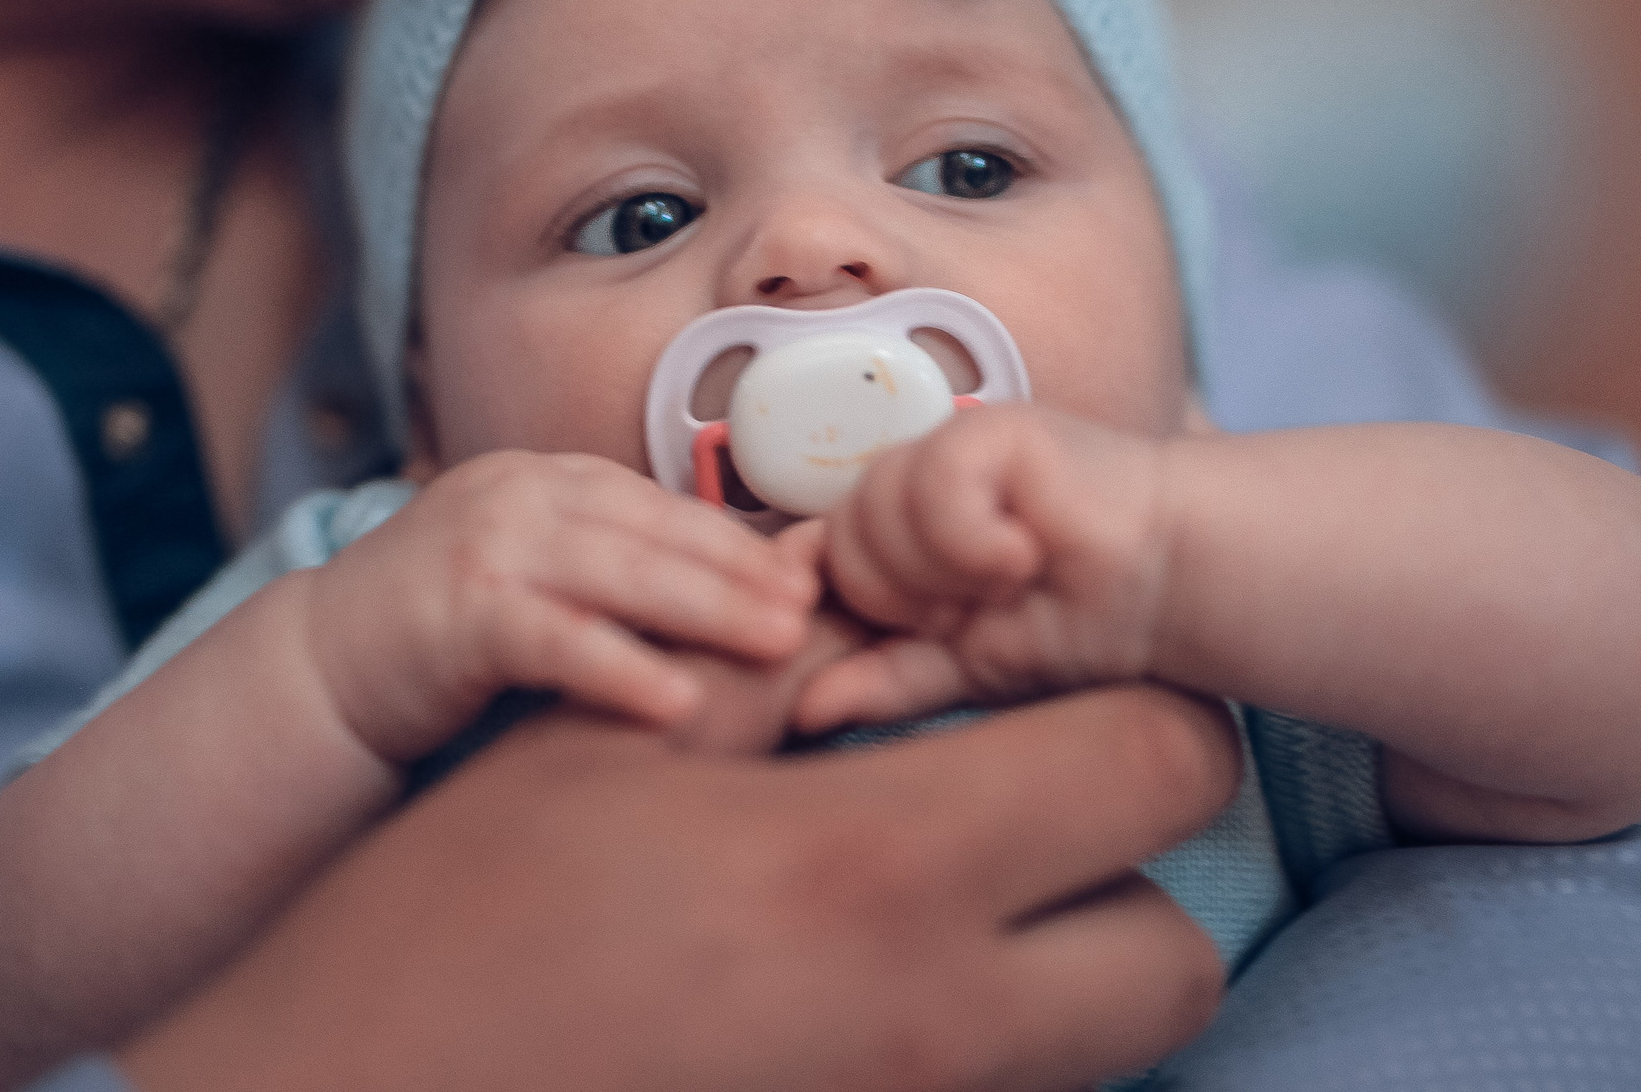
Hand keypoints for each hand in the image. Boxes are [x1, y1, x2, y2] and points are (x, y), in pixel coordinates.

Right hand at [119, 684, 1238, 1091]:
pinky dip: (995, 1036)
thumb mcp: (610, 754)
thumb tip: (860, 600)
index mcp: (880, 870)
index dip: (1152, 709)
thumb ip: (760, 666)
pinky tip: (880, 975)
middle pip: (1179, 951)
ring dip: (1074, 957)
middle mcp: (936, 1016)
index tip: (1082, 684)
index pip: (1156, 771)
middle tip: (1035, 804)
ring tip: (955, 885)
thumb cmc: (461, 922)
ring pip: (1109, 1041)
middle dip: (1140, 870)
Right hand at [305, 451, 815, 762]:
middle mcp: (518, 496)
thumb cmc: (444, 629)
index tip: (810, 571)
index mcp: (544, 478)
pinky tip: (679, 701)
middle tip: (816, 607)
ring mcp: (484, 548)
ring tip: (779, 644)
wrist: (322, 667)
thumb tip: (731, 583)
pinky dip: (621, 667)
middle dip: (743, 569)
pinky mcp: (458, 615)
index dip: (738, 538)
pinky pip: (557, 640)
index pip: (660, 502)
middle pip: (652, 529)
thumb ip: (608, 565)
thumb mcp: (533, 571)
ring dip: (707, 608)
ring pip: (618, 572)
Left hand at [794, 405, 1173, 733]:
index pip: (816, 561)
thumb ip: (887, 680)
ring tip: (1012, 579)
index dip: (841, 601)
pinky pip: (931, 485)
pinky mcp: (989, 430)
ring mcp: (945, 449)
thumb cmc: (1077, 623)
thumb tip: (801, 710)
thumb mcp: (967, 667)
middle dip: (904, 598)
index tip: (918, 633)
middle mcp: (908, 484)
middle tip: (978, 610)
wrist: (1169, 582)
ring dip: (942, 570)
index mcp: (892, 536)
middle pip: (837, 542)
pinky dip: (973, 537)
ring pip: (873, 511)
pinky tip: (1026, 552)